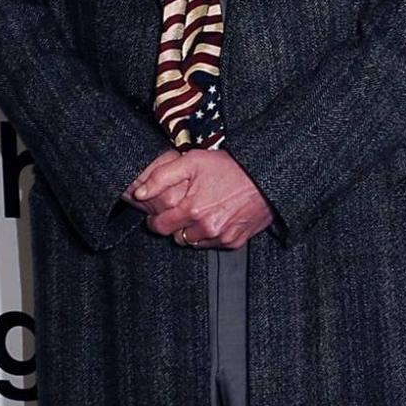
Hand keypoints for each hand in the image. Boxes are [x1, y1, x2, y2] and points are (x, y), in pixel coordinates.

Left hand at [124, 147, 273, 249]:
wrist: (266, 175)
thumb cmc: (231, 166)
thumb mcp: (193, 161)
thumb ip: (162, 177)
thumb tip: (140, 193)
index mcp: (192, 210)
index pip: (159, 227)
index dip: (156, 219)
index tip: (160, 213)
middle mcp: (205, 227)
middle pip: (176, 236)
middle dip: (176, 225)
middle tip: (184, 209)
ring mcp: (221, 237)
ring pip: (194, 242)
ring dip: (193, 231)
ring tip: (201, 211)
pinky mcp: (235, 241)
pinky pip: (213, 244)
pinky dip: (211, 235)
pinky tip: (217, 217)